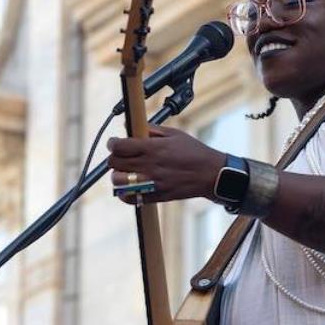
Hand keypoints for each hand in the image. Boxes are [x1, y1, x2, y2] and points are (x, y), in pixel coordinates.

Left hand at [107, 125, 225, 204]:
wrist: (210, 174)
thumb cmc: (194, 152)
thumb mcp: (175, 134)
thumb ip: (152, 130)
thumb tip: (132, 126)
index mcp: (153, 149)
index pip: (120, 146)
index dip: (113, 143)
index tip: (115, 143)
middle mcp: (149, 166)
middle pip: (115, 163)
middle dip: (114, 157)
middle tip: (121, 156)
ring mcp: (151, 182)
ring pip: (118, 181)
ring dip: (118, 175)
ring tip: (126, 171)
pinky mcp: (155, 196)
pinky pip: (129, 198)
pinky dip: (124, 193)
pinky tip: (130, 185)